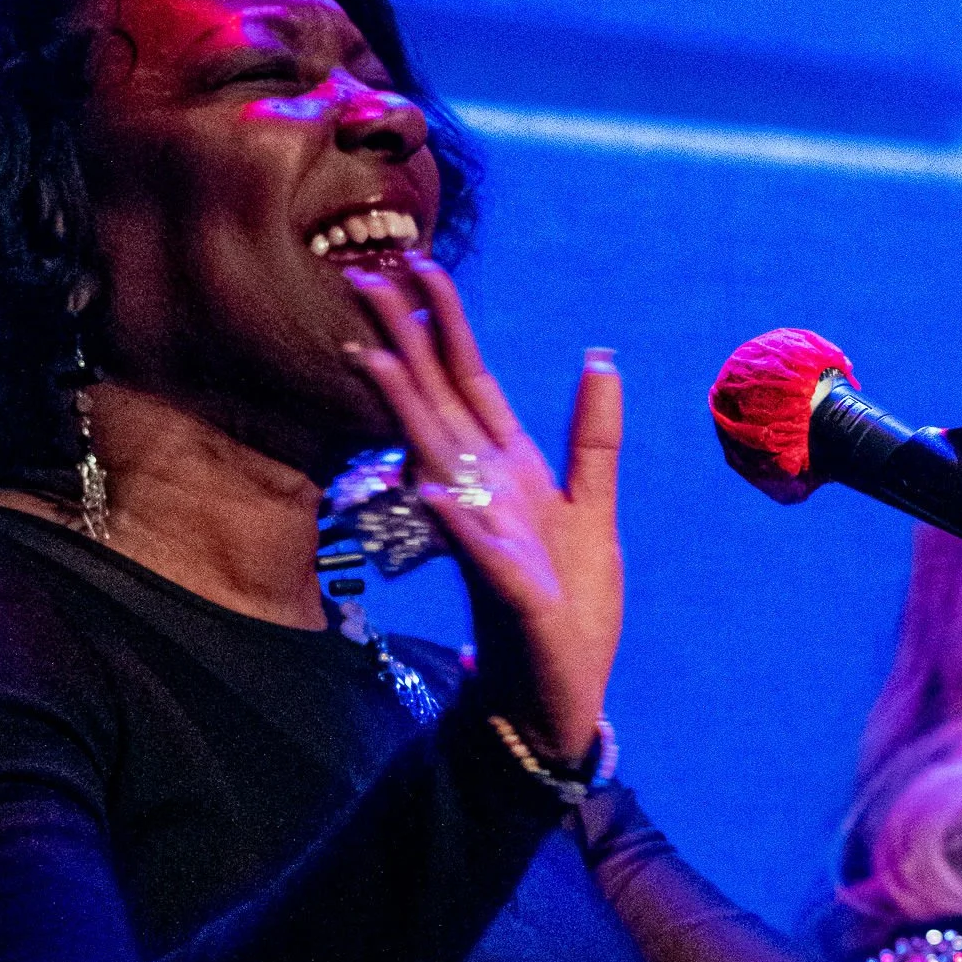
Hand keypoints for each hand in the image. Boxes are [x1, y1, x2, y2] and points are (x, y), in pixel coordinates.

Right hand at [343, 258, 623, 761]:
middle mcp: (483, 496)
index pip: (468, 383)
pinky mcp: (508, 593)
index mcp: (507, 472)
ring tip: (370, 360)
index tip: (418, 264)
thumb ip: (594, 439)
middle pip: (436, 406)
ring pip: (439, 465)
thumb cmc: (568, 610)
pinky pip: (477, 550)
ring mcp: (487, 541)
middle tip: (362, 279)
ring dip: (405, 415)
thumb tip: (599, 358)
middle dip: (402, 344)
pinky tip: (432, 489)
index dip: (445, 324)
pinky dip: (456, 521)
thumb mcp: (594, 512)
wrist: (555, 696)